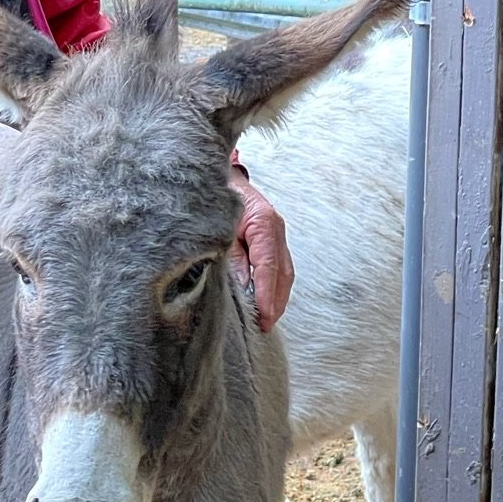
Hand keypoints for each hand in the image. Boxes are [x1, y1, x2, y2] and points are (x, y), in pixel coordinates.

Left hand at [229, 166, 293, 331]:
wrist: (222, 175)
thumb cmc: (218, 198)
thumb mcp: (219, 228)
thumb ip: (231, 256)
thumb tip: (240, 285)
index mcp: (263, 223)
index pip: (268, 266)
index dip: (266, 294)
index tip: (263, 316)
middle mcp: (275, 228)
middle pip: (283, 272)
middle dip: (276, 302)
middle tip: (266, 326)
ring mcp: (278, 233)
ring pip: (284, 272)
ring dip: (277, 297)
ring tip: (268, 320)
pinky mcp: (272, 239)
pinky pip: (278, 267)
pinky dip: (273, 286)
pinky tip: (266, 302)